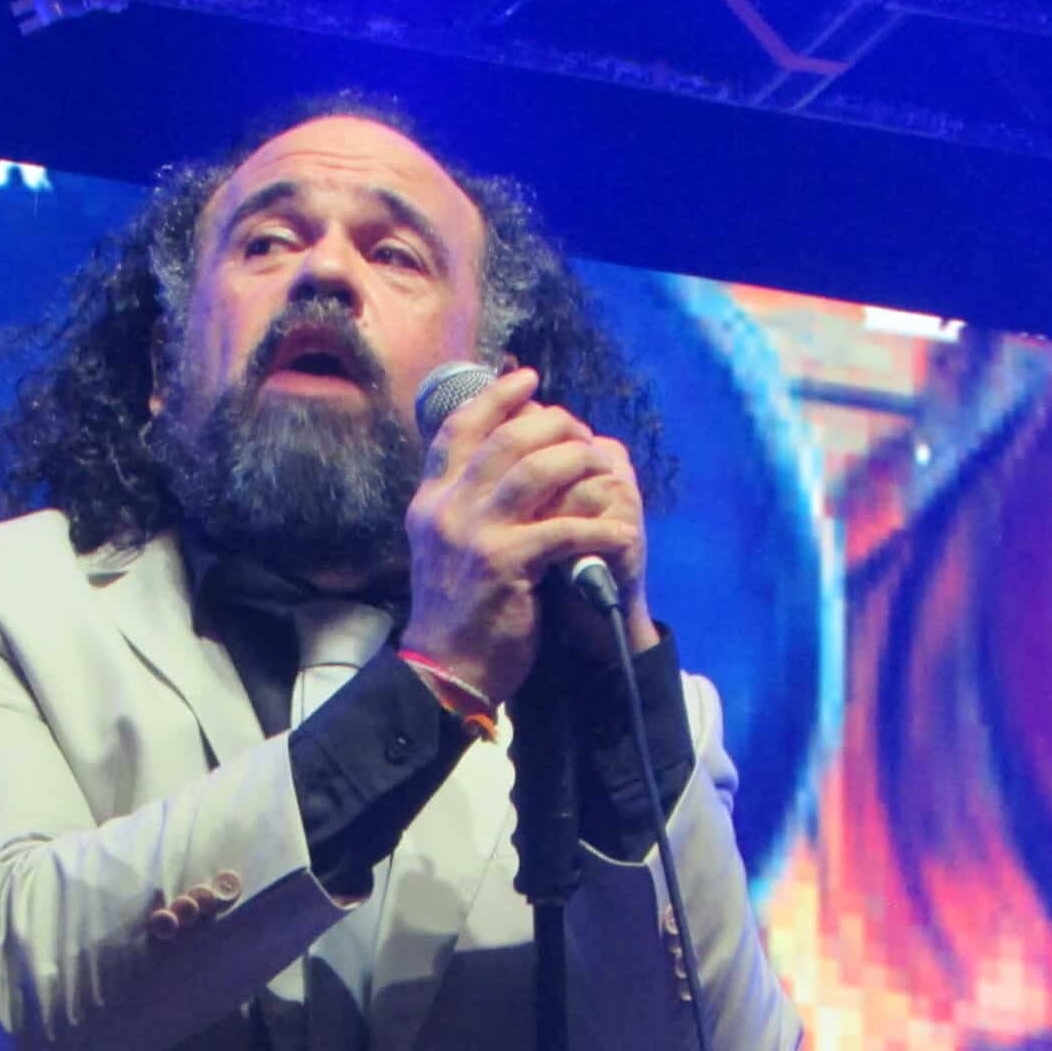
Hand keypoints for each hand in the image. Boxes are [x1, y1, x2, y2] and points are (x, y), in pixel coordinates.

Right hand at [401, 367, 645, 704]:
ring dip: (581, 463)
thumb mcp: (444, 547)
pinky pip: (564, 528)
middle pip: (507, 438)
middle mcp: (447, 508)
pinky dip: (599, 528)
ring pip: (537, 471)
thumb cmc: (456, 612)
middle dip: (555, 425)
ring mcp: (474, 534)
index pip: (458, 428)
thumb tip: (506, 463)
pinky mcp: (505, 564)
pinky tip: (620, 534)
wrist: (444, 672)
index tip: (529, 379)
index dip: (496, 396)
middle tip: (583, 432)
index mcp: (431, 500)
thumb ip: (465, 504)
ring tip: (604, 470)